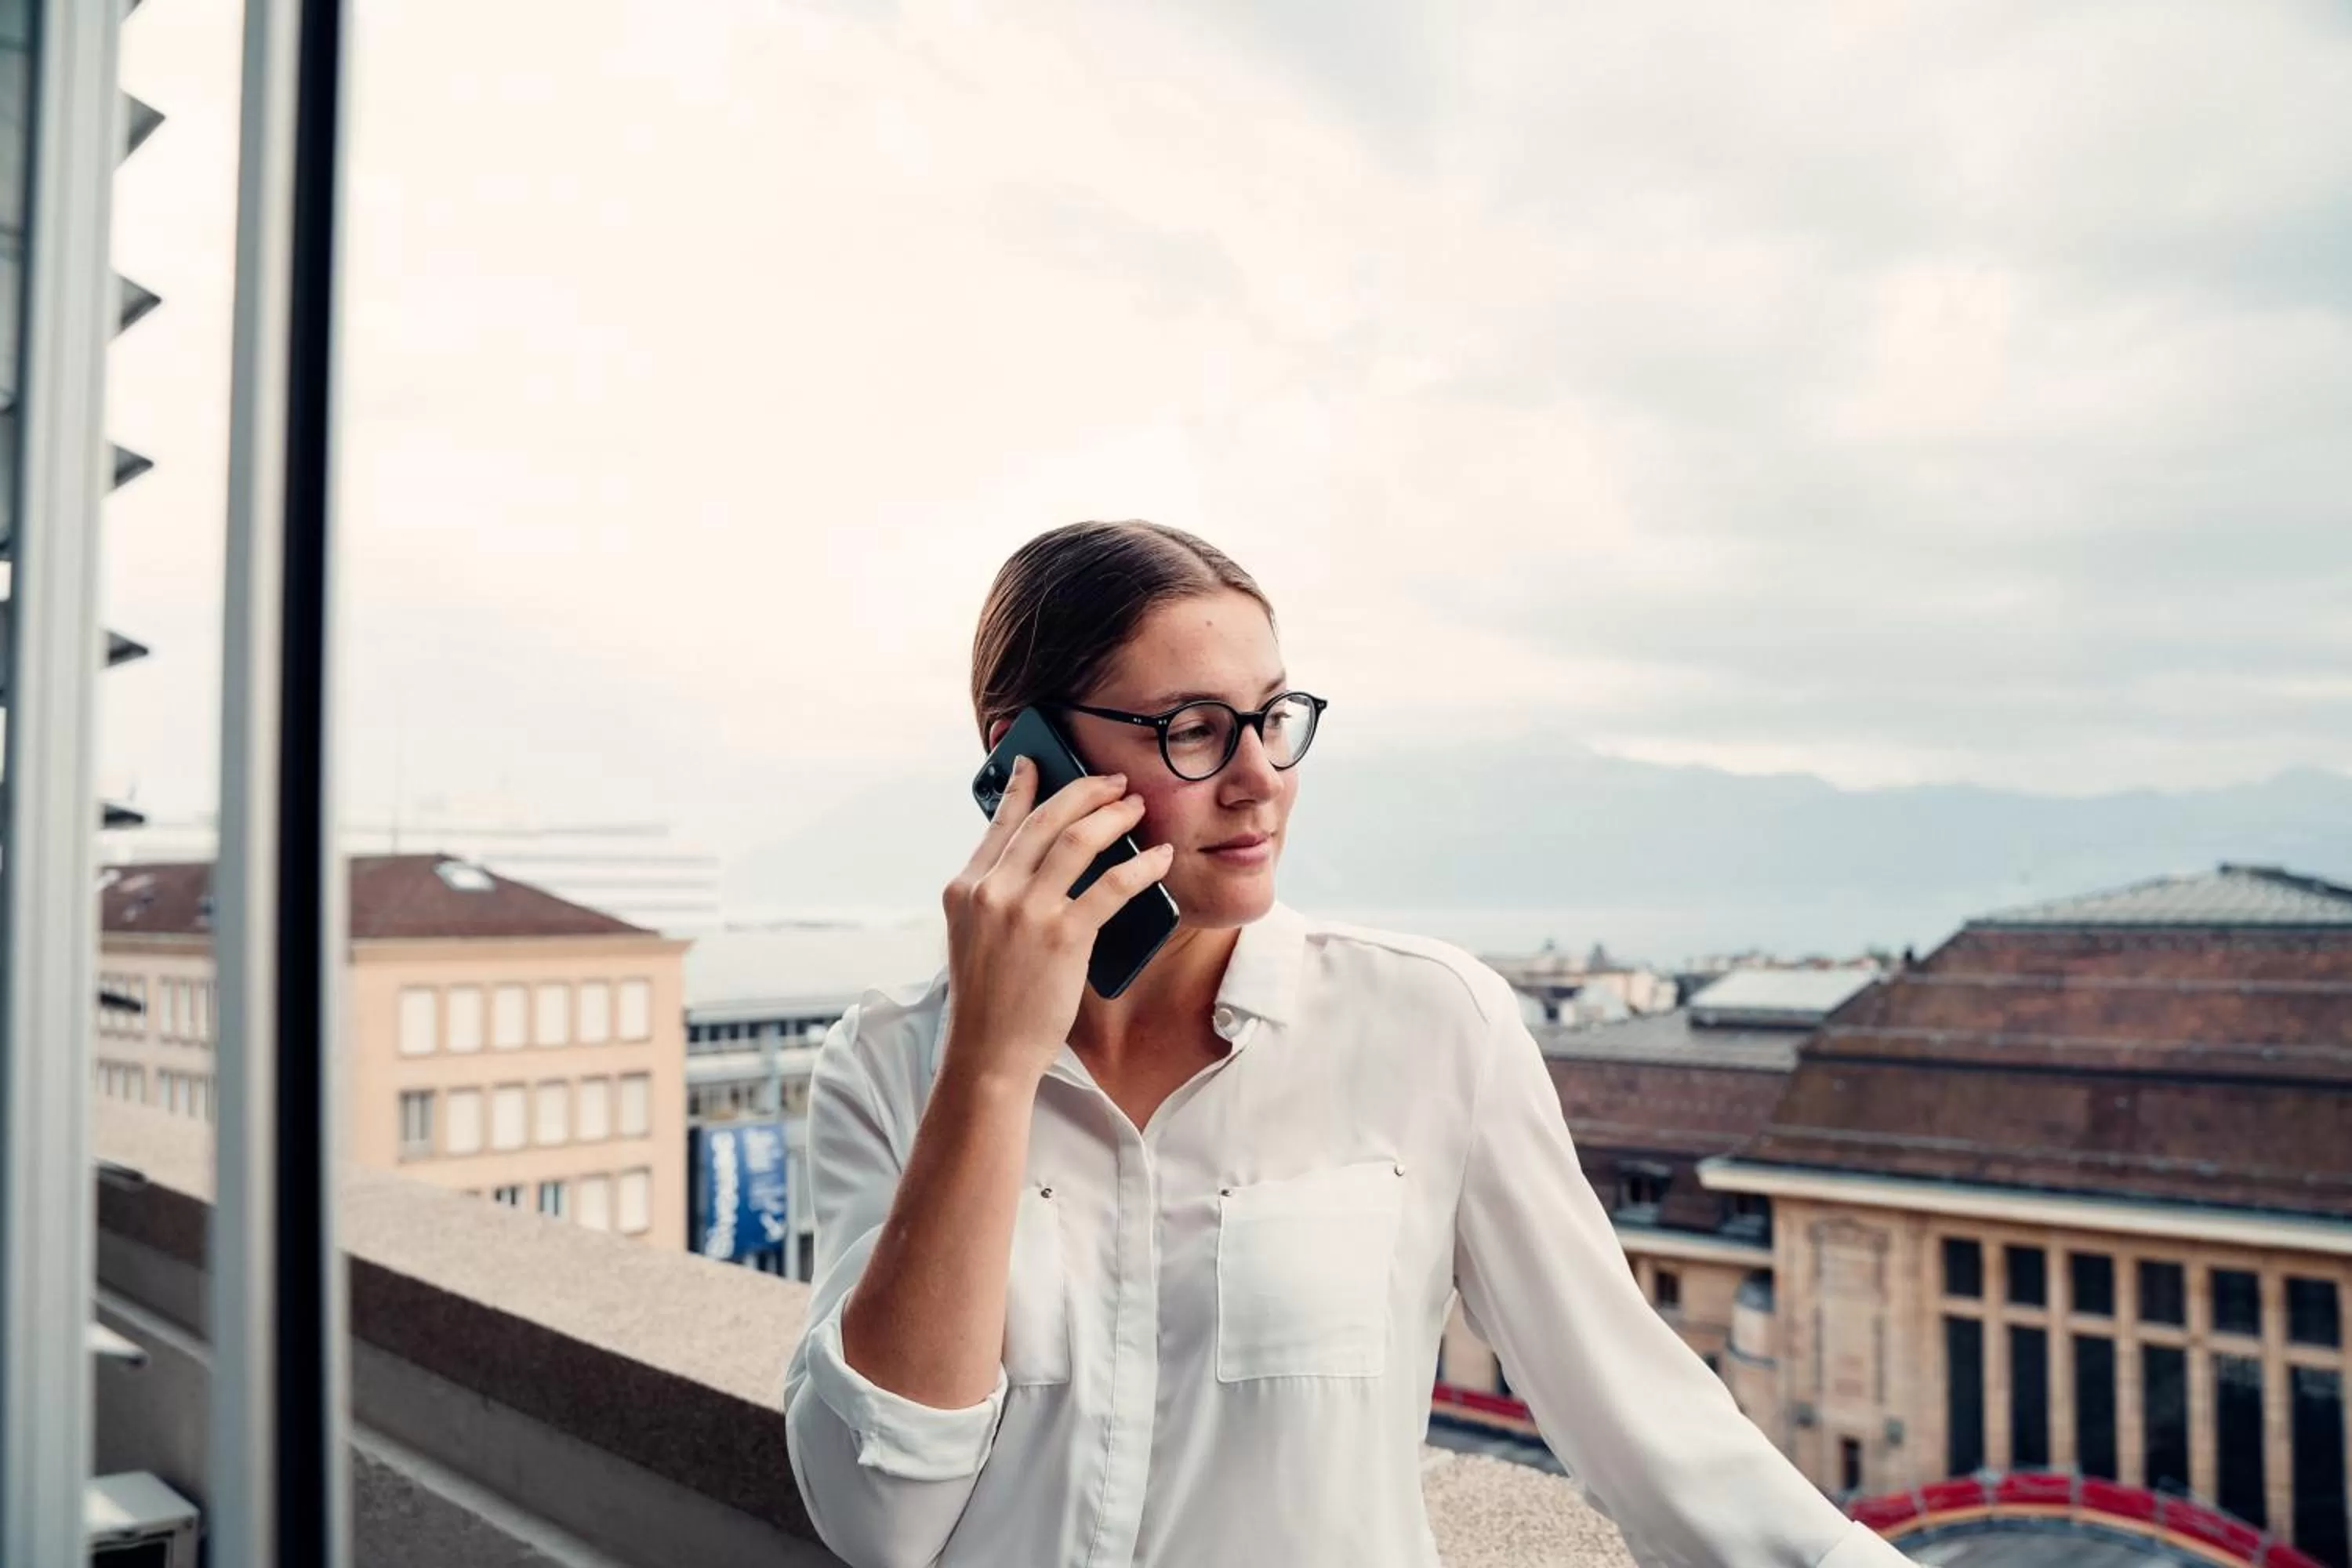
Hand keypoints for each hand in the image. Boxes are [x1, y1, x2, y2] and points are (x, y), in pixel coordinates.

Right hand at [939, 756, 1175, 1085]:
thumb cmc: (989, 1003)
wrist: (988, 1055)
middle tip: (1113, 783)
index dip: (1023, 786)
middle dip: (1085, 792)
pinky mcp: (1062, 937)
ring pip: (1078, 840)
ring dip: (1114, 816)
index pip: (1000, 822)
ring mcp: (1025, 911)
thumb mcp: (974, 938)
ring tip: (1136, 808)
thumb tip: (1037, 865)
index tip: (1039, 762)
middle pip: (1045, 819)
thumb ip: (995, 898)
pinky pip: (1111, 885)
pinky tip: (1158, 859)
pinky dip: (1140, 866)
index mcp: (964, 888)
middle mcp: (991, 891)